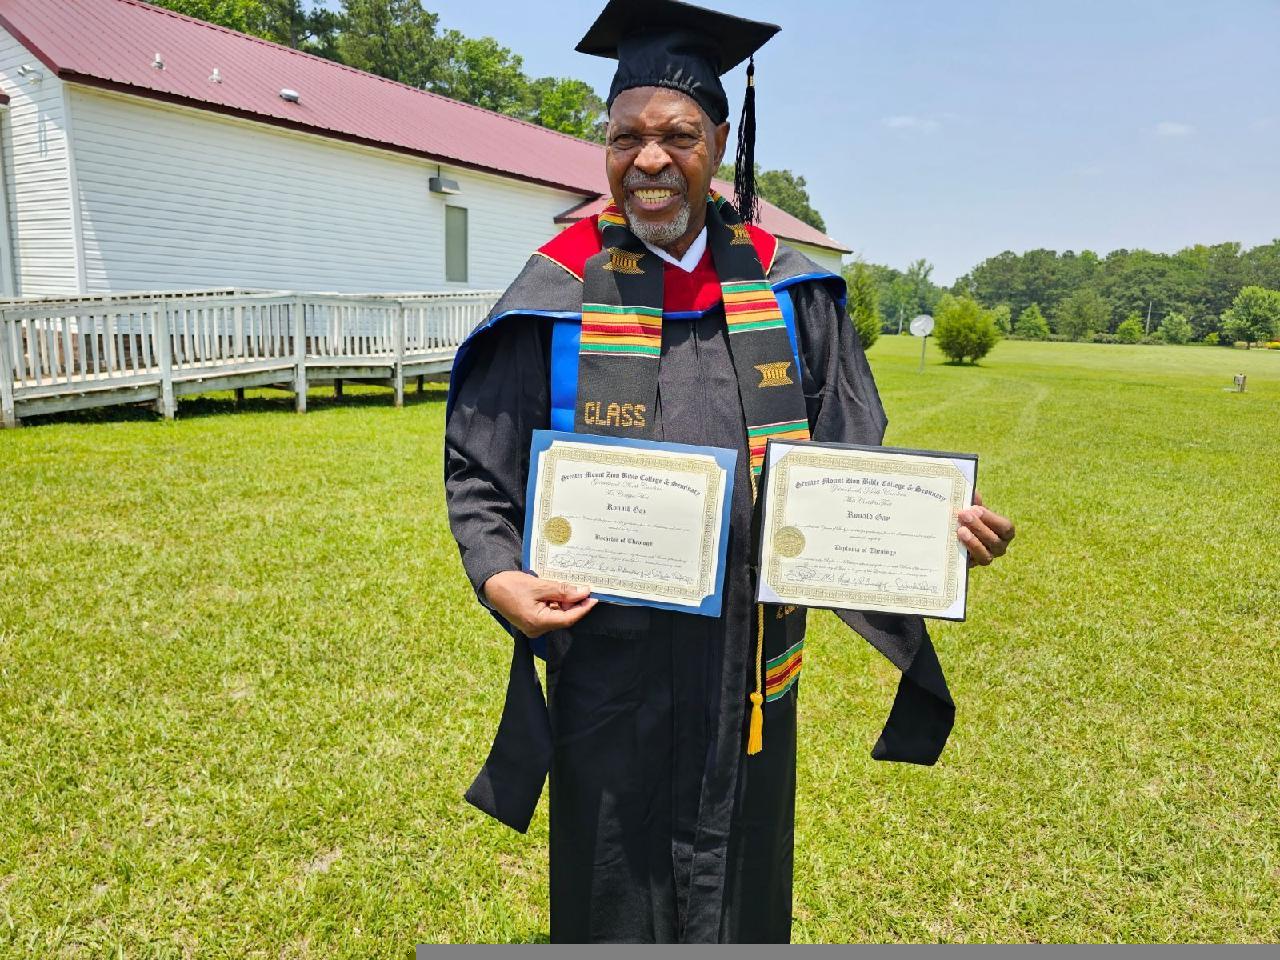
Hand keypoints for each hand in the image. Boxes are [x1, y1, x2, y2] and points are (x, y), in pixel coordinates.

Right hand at [482, 571, 597, 637]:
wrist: (492, 586)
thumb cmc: (511, 585)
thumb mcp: (539, 585)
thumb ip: (562, 590)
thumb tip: (583, 592)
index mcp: (537, 622)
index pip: (568, 619)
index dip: (583, 608)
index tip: (594, 598)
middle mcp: (536, 629)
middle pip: (564, 618)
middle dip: (576, 604)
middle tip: (586, 589)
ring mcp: (534, 626)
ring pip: (558, 615)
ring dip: (566, 603)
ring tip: (574, 587)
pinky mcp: (532, 621)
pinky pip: (550, 614)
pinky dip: (557, 603)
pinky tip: (561, 592)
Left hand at [957, 491, 1014, 566]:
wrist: (956, 533)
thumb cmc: (970, 517)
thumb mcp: (972, 508)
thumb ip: (974, 501)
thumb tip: (973, 493)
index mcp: (1005, 532)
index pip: (1005, 528)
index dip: (991, 519)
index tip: (975, 509)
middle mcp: (1000, 547)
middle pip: (994, 541)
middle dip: (978, 527)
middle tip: (963, 515)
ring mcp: (988, 557)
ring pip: (985, 554)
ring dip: (973, 542)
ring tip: (960, 530)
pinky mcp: (973, 565)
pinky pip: (972, 562)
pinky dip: (965, 551)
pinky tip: (956, 541)